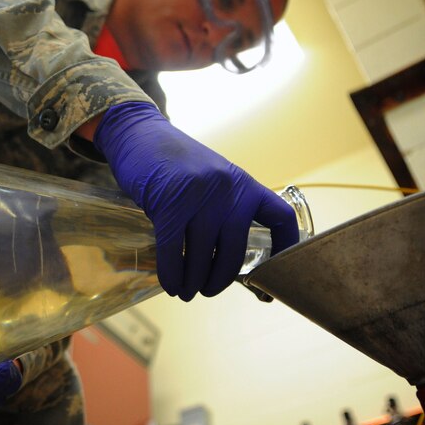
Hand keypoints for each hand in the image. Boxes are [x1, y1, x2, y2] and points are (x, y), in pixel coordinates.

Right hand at [93, 101, 298, 300]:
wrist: (139, 133)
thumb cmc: (173, 161)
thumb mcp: (210, 178)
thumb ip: (222, 207)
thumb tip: (223, 255)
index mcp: (242, 183)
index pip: (279, 216)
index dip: (285, 247)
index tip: (276, 270)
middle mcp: (227, 189)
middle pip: (235, 249)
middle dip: (221, 278)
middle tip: (208, 290)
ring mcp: (199, 196)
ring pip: (203, 254)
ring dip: (194, 281)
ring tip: (187, 291)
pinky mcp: (168, 204)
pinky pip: (174, 250)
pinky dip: (172, 273)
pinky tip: (171, 284)